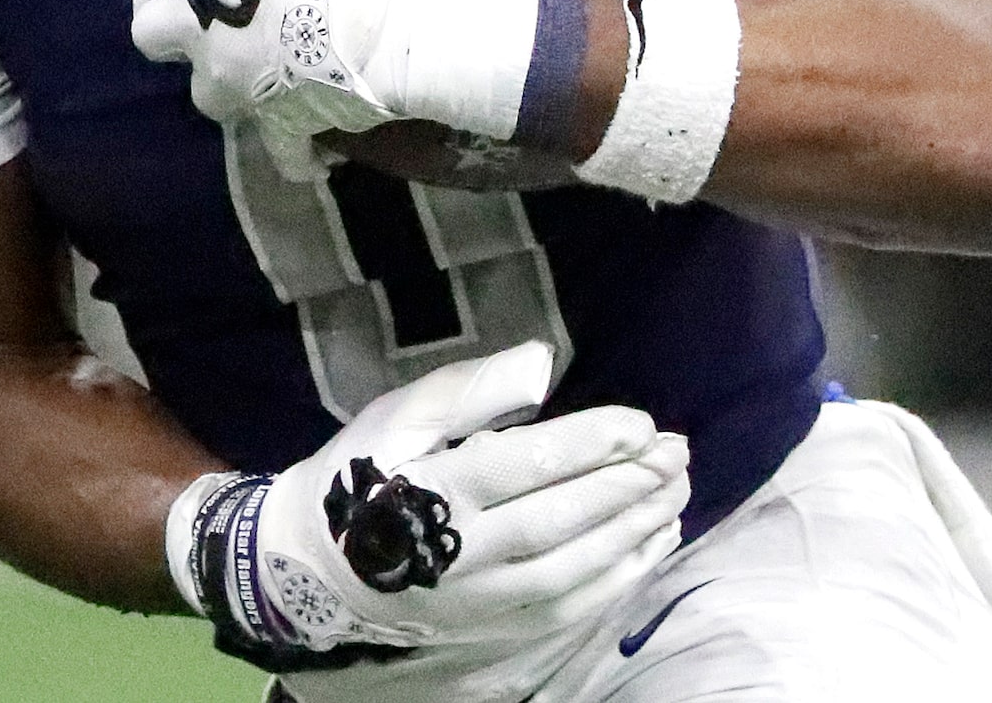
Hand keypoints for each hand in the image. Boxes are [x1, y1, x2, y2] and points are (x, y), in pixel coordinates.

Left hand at [126, 0, 539, 165]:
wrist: (411, 26)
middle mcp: (199, 27)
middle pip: (146, 28)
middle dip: (170, 13)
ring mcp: (235, 82)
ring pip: (200, 90)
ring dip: (220, 72)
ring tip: (257, 54)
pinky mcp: (277, 124)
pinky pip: (277, 150)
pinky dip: (292, 143)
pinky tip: (308, 126)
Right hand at [166, 341, 688, 669]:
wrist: (313, 564)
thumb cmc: (363, 469)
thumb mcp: (403, 411)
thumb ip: (472, 388)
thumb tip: (542, 364)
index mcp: (431, 486)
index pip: (523, 465)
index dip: (588, 445)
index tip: (642, 422)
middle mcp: (458, 550)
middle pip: (557, 521)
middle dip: (625, 486)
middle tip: (677, 453)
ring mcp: (478, 599)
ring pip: (569, 571)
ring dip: (632, 533)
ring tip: (676, 492)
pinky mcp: (490, 628)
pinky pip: (565, 610)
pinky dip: (618, 580)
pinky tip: (653, 544)